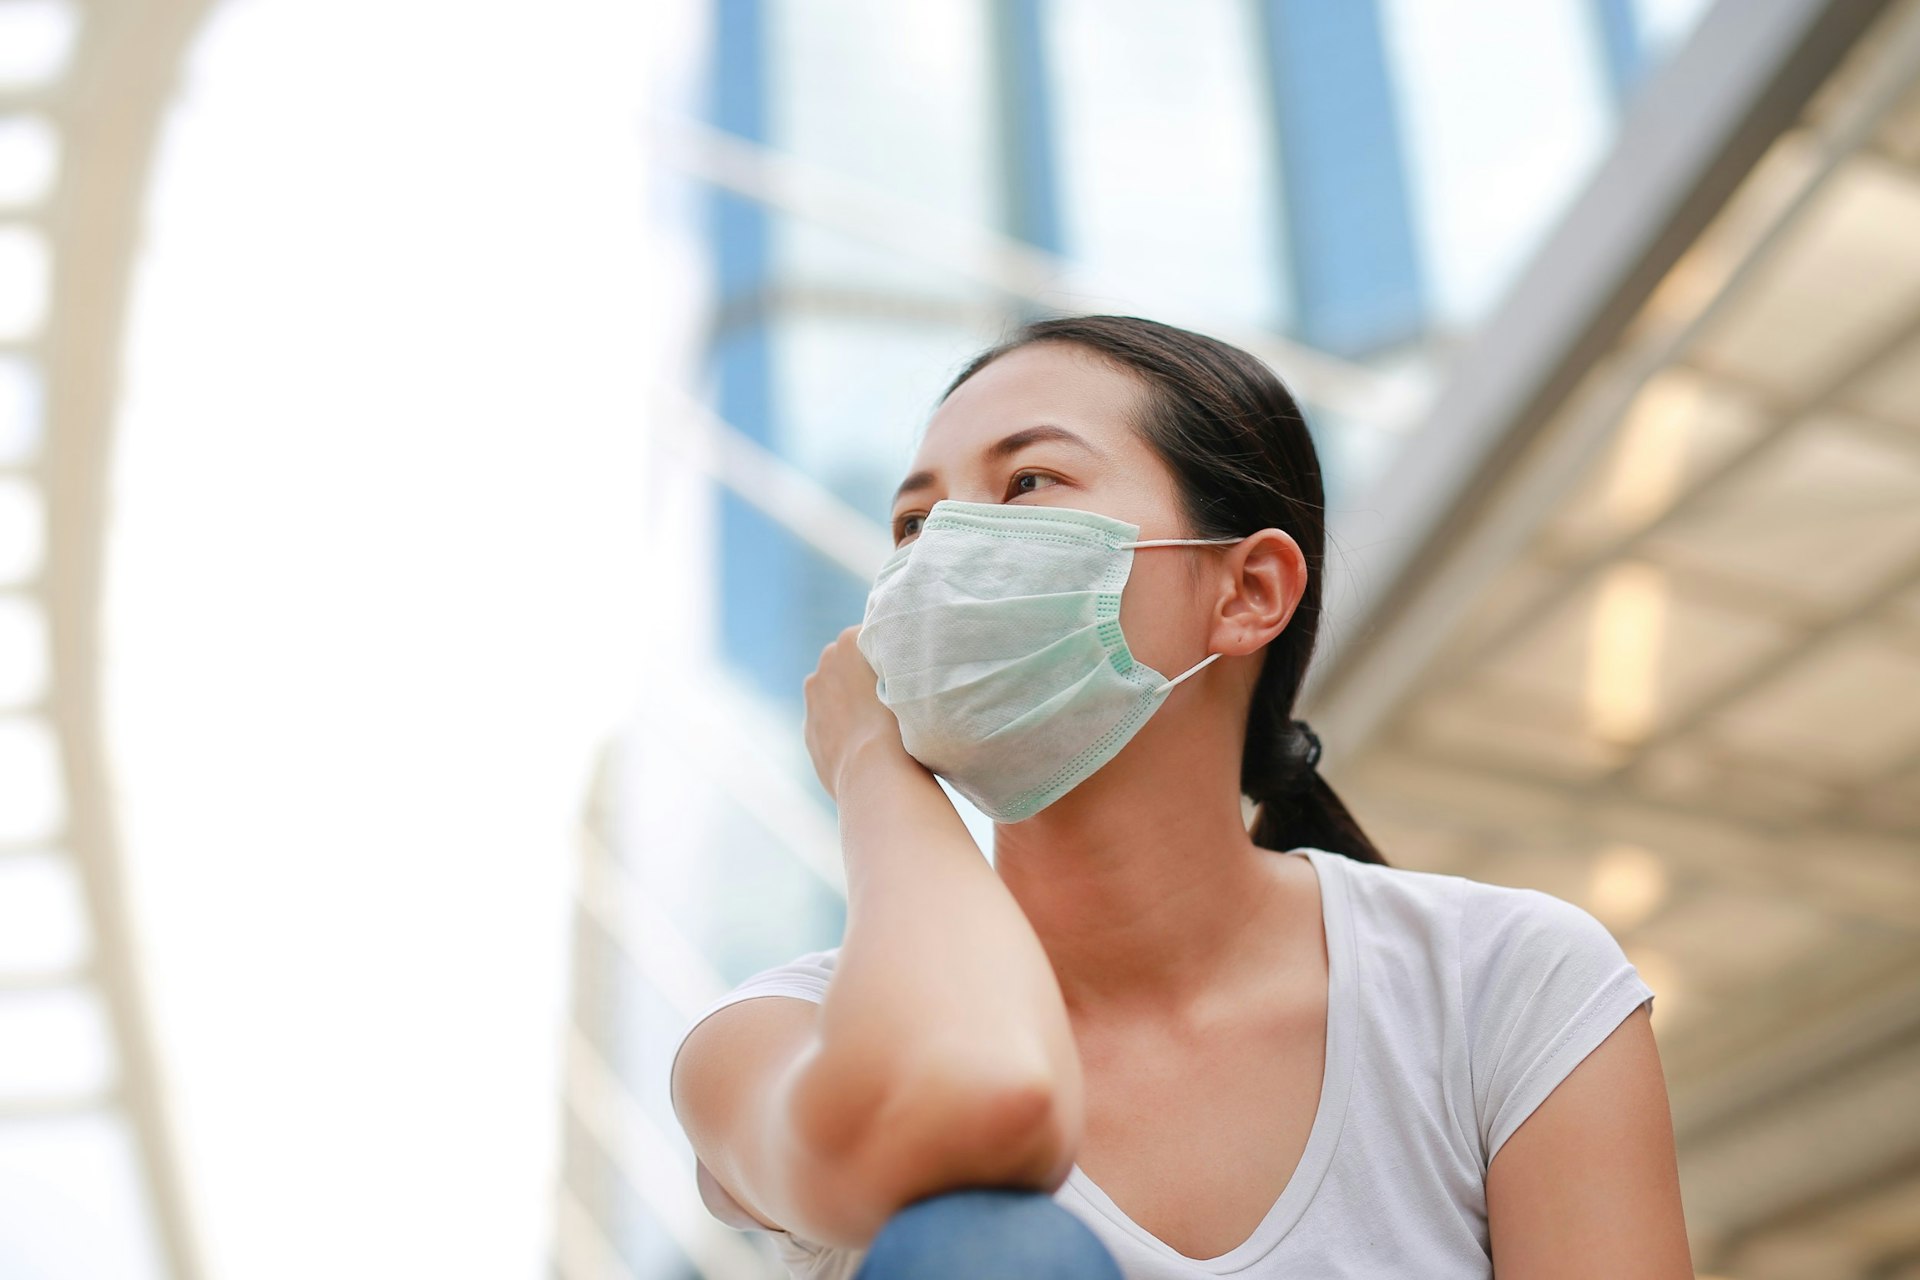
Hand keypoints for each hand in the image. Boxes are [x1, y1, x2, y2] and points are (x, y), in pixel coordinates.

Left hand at [803, 624, 915, 801]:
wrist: (876, 773)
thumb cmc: (903, 722)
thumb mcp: (910, 678)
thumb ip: (895, 662)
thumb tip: (897, 665)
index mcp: (850, 640)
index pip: (872, 638)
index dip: (890, 657)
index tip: (904, 675)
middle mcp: (826, 661)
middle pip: (849, 662)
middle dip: (863, 676)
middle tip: (893, 698)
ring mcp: (813, 696)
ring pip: (835, 691)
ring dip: (849, 701)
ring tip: (878, 725)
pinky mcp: (809, 728)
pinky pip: (829, 721)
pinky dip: (842, 728)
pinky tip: (864, 744)